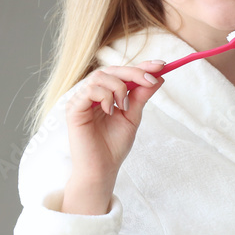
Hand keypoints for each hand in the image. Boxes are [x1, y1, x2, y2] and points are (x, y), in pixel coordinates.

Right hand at [61, 62, 163, 213]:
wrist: (102, 169)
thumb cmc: (114, 145)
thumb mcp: (133, 116)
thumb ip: (141, 96)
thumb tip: (158, 77)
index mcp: (105, 94)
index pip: (122, 73)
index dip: (141, 66)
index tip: (161, 65)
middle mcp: (91, 93)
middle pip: (111, 70)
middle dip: (134, 72)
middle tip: (150, 80)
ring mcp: (81, 99)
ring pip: (100, 76)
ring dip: (119, 88)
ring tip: (123, 106)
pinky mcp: (73, 108)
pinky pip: (90, 90)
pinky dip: (104, 97)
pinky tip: (110, 111)